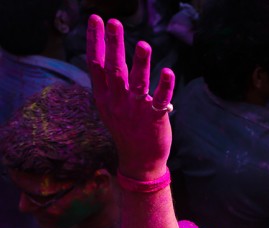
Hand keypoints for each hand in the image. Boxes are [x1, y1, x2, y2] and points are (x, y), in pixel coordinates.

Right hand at [86, 15, 175, 179]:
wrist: (139, 161)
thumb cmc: (127, 131)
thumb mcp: (110, 108)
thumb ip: (109, 86)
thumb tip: (108, 60)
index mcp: (104, 97)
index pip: (96, 64)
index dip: (95, 41)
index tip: (95, 20)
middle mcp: (118, 101)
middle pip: (114, 69)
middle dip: (113, 44)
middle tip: (113, 21)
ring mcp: (136, 110)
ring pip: (137, 83)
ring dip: (140, 63)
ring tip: (143, 44)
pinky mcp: (155, 119)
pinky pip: (160, 101)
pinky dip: (165, 87)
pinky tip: (168, 72)